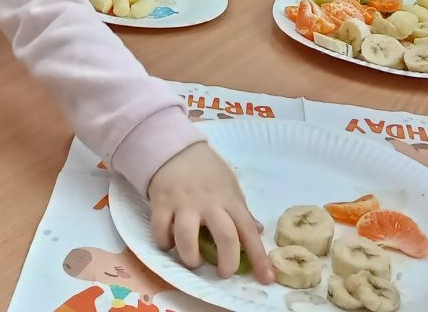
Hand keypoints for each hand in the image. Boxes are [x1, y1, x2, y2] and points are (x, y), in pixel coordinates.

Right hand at [149, 143, 273, 281]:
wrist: (175, 148)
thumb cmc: (206, 170)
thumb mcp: (230, 186)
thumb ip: (240, 210)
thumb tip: (257, 231)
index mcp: (230, 200)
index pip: (249, 231)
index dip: (259, 257)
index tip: (267, 278)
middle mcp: (209, 204)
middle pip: (225, 237)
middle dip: (227, 262)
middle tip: (224, 272)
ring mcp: (184, 204)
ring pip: (188, 238)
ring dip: (191, 257)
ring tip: (193, 261)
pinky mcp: (161, 203)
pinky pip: (160, 230)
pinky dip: (164, 243)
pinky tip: (168, 244)